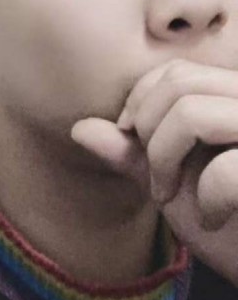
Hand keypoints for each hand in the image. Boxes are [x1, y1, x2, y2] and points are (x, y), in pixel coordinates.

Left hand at [71, 58, 237, 285]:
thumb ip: (131, 153)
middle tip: (155, 177)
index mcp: (235, 98)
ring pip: (192, 113)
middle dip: (147, 131)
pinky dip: (207, 199)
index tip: (132, 138)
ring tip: (171, 197)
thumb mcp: (172, 184)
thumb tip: (78, 129)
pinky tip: (213, 220)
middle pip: (179, 83)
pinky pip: (226, 169)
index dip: (141, 101)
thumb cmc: (230, 229)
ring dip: (164, 161)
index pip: (176, 71)